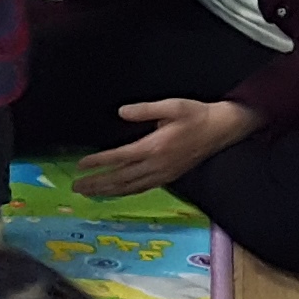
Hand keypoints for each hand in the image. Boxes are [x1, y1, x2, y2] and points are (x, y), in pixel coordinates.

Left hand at [75, 97, 258, 198]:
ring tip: (88, 192)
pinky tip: (113, 193)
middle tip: (76, 186)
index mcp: (155, 147)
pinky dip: (124, 192)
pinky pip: (141, 188)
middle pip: (121, 178)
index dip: (99, 162)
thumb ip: (145, 110)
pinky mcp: (168, 177)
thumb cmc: (196, 115)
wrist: (221, 129)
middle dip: (97, 183)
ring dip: (107, 191)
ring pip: (130, 187)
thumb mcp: (172, 106)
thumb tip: (121, 112)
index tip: (81, 165)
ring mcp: (163, 174)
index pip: (120, 157)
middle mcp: (156, 164)